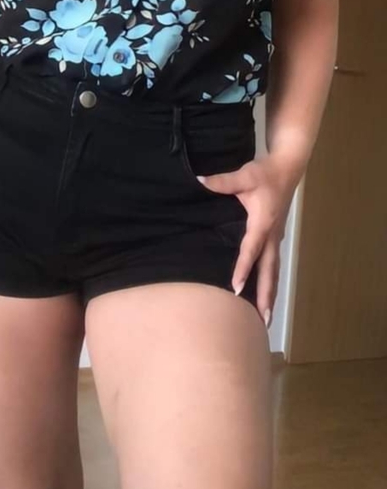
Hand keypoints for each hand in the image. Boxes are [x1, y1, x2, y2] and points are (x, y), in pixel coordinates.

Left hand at [197, 155, 300, 327]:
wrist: (288, 168)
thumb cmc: (265, 173)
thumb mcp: (244, 176)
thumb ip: (222, 182)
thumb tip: (199, 180)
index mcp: (263, 224)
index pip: (251, 251)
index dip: (243, 269)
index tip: (236, 289)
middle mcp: (272, 236)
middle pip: (269, 271)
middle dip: (266, 296)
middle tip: (262, 320)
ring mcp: (276, 239)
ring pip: (273, 271)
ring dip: (271, 294)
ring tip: (267, 318)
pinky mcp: (275, 238)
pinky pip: (273, 265)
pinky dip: (270, 282)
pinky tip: (265, 295)